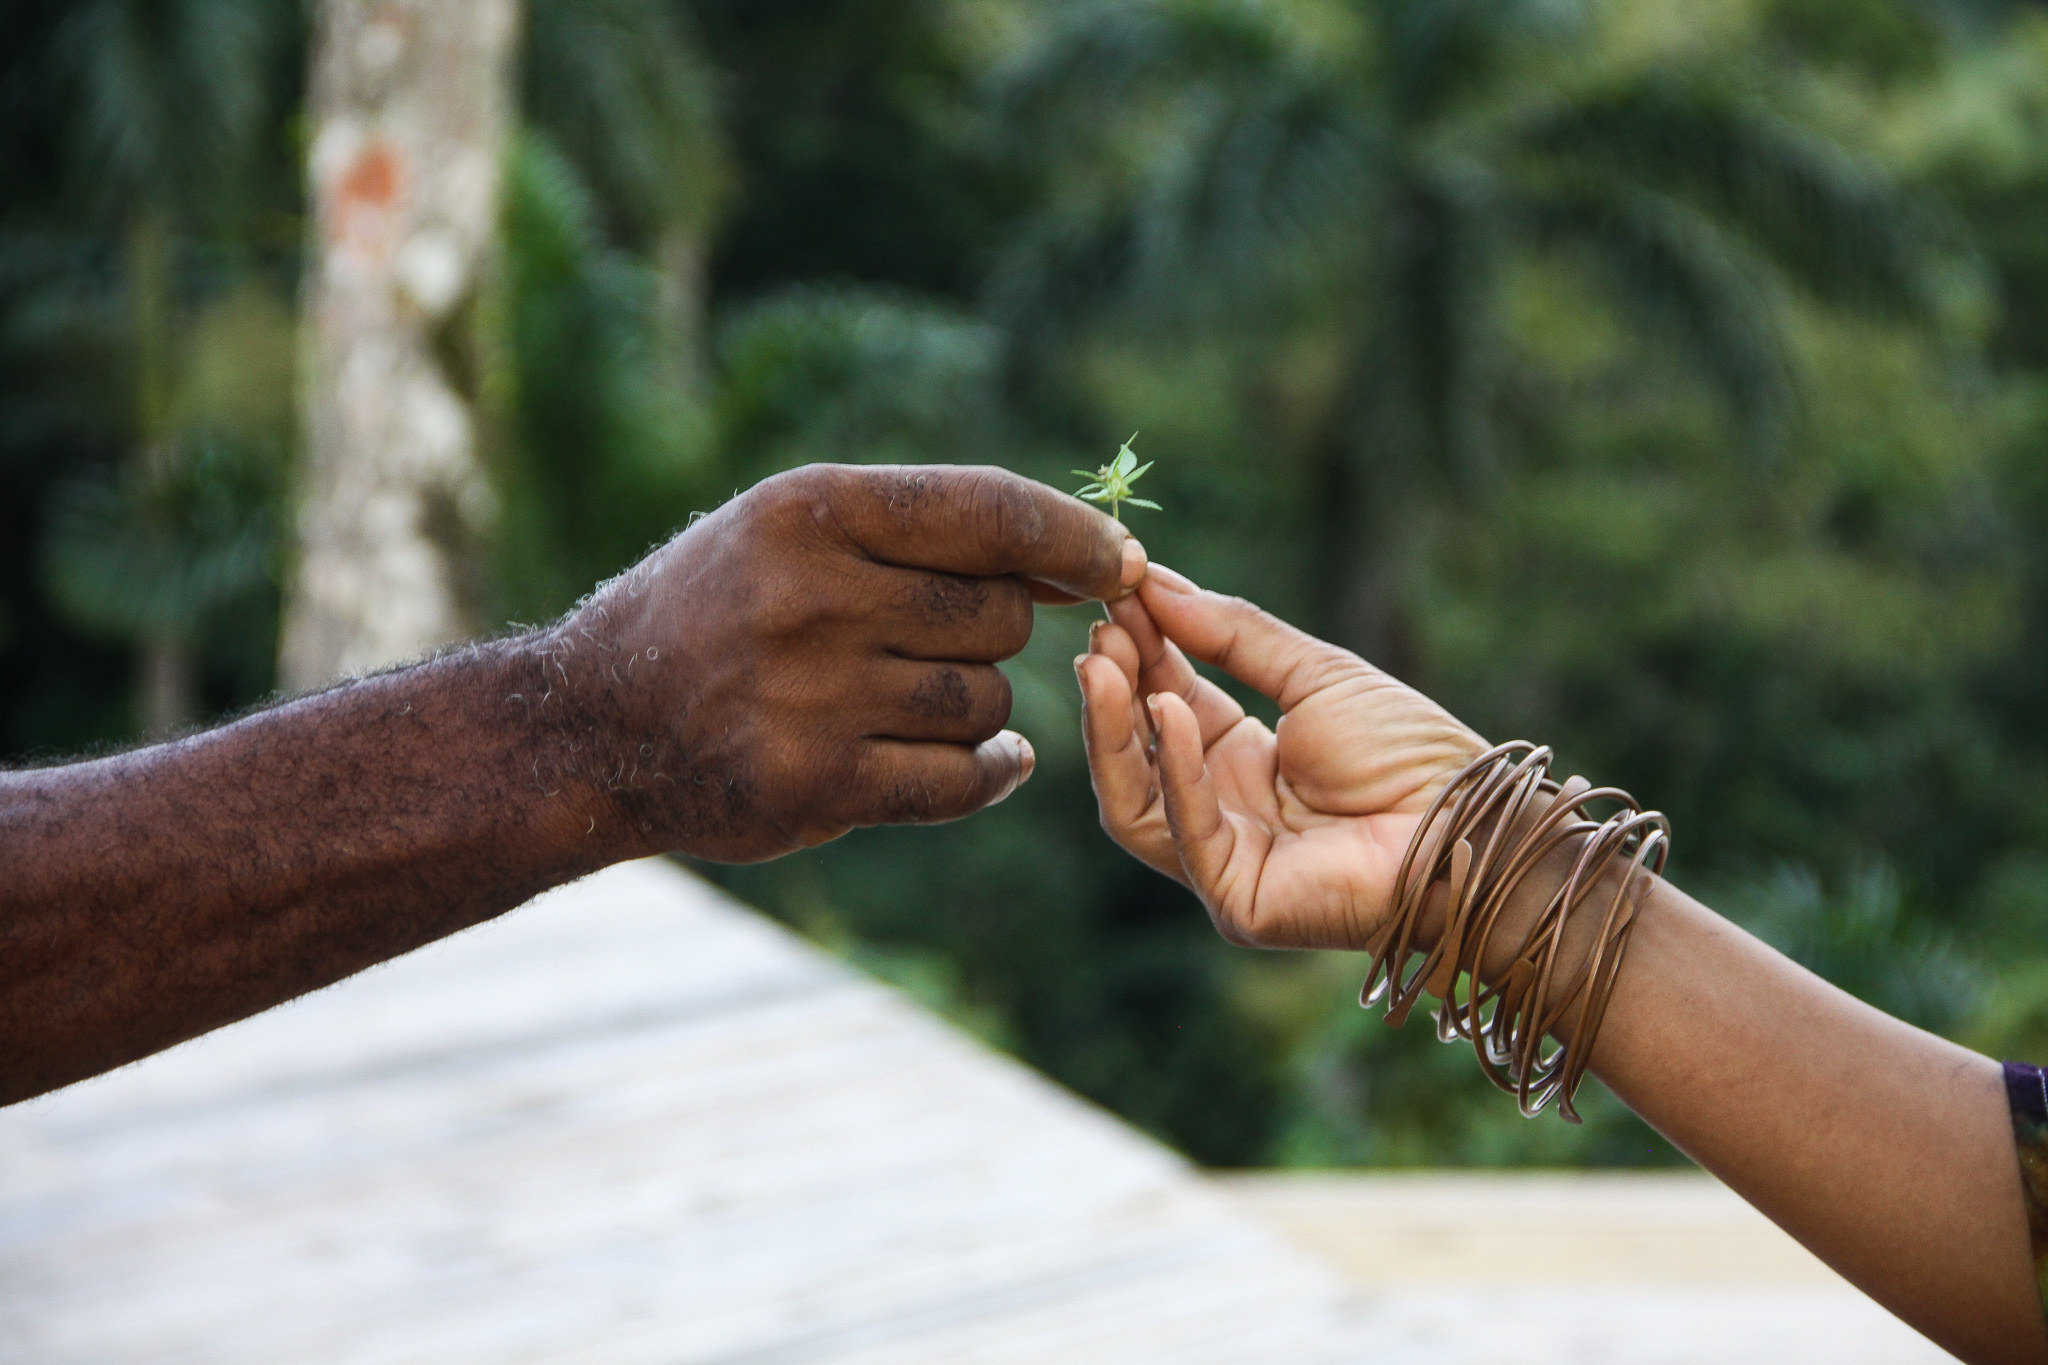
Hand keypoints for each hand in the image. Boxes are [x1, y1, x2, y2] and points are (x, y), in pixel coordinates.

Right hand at [551, 463, 1146, 862]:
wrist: (591, 726)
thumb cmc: (714, 612)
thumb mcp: (790, 531)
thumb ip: (924, 532)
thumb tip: (1088, 554)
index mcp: (813, 510)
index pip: (993, 513)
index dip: (1076, 539)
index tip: (1122, 563)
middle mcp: (811, 595)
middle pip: (1002, 617)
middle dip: (996, 633)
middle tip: (931, 643)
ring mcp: (812, 695)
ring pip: (986, 702)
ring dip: (971, 708)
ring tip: (900, 701)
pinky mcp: (815, 785)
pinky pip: (963, 779)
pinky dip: (989, 775)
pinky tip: (987, 765)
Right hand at [1076, 567, 1482, 948]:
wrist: (1469, 819)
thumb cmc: (1410, 753)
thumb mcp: (1315, 673)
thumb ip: (1233, 634)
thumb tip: (1155, 586)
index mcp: (1243, 764)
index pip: (1166, 707)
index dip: (1138, 656)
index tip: (1115, 598)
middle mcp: (1225, 816)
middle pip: (1138, 758)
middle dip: (1113, 693)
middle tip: (1099, 630)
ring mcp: (1226, 864)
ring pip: (1136, 804)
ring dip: (1116, 731)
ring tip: (1106, 662)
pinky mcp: (1240, 902)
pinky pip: (1188, 834)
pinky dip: (1175, 770)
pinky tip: (1168, 709)